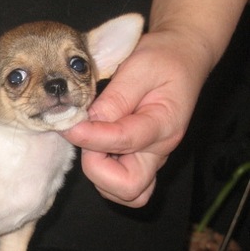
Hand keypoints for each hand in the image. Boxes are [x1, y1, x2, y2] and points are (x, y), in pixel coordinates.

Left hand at [62, 29, 207, 206]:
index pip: (124, 142)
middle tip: (85, 138)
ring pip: (125, 193)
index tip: (69, 125)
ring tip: (90, 142)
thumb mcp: (138, 68)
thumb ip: (114, 99)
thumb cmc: (161, 58)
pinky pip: (120, 184)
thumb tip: (84, 123)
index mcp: (163, 124)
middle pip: (129, 187)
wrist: (181, 57)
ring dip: (99, 175)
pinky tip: (95, 147)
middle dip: (97, 168)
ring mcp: (151, 158)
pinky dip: (103, 174)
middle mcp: (159, 150)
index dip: (91, 137)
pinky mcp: (140, 159)